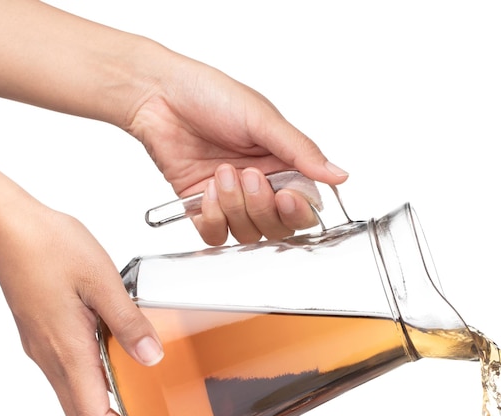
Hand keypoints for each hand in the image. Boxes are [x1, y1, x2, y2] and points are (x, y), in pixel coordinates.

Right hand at [0, 179, 165, 415]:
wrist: (8, 228)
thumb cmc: (48, 246)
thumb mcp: (101, 279)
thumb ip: (129, 321)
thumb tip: (152, 358)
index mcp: (68, 349)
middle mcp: (53, 359)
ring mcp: (46, 352)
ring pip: (77, 409)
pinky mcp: (46, 341)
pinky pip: (72, 387)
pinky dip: (97, 405)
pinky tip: (116, 397)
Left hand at [126, 57, 347, 244]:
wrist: (160, 96)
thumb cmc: (211, 96)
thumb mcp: (262, 119)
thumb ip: (301, 152)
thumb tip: (340, 175)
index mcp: (282, 165)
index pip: (303, 207)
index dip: (297, 211)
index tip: (285, 196)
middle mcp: (260, 187)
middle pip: (277, 227)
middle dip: (262, 207)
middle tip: (248, 175)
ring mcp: (232, 200)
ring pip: (248, 234)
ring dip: (234, 207)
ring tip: (220, 173)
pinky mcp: (203, 208)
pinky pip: (216, 235)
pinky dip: (212, 218)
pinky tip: (206, 189)